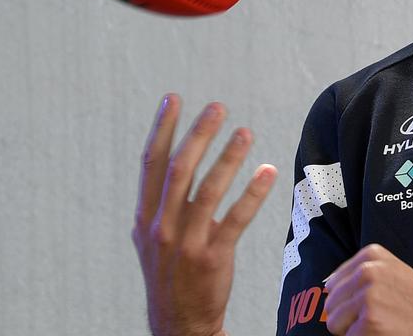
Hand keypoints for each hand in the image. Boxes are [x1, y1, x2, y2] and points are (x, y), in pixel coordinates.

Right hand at [132, 94, 277, 335]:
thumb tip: (175, 157)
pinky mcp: (213, 258)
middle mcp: (161, 227)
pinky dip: (252, 193)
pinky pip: (236, 219)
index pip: (150, 164)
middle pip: (180, 169)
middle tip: (218, 107)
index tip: (173, 98)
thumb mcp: (152, 238)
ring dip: (228, 157)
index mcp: (144, 218)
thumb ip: (160, 202)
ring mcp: (186, 243)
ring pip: (208, 190)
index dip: (161, 129)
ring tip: (245, 131)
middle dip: (198, 134)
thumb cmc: (170, 275)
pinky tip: (267, 172)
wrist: (179, 325)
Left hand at [324, 243, 412, 334]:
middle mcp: (367, 272)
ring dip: (351, 329)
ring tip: (376, 324)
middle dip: (347, 315)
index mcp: (372, 256)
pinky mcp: (368, 322)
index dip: (348, 298)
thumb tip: (328, 284)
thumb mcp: (392, 270)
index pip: (334, 281)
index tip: (370, 302)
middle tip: (373, 317)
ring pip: (333, 321)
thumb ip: (362, 269)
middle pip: (331, 302)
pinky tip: (381, 333)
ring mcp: (367, 297)